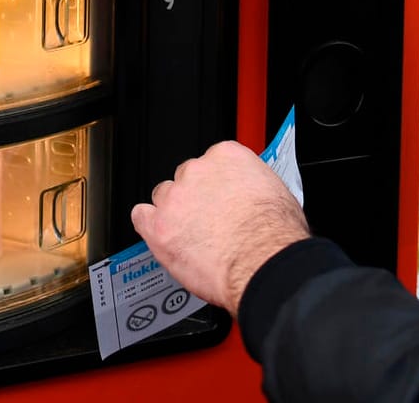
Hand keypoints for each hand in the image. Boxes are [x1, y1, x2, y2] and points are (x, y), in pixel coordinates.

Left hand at [132, 141, 309, 312]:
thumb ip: (253, 187)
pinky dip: (148, 225)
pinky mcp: (159, 227)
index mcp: (227, 157)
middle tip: (207, 220)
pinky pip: (141, 217)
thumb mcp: (277, 194)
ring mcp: (175, 198)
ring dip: (173, 212)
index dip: (215, 184)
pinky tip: (161, 234)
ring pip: (163, 197)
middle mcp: (197, 171)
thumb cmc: (274, 234)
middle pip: (185, 177)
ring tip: (188, 233)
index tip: (220, 197)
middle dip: (194, 197)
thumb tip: (252, 196)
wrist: (263, 261)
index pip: (211, 161)